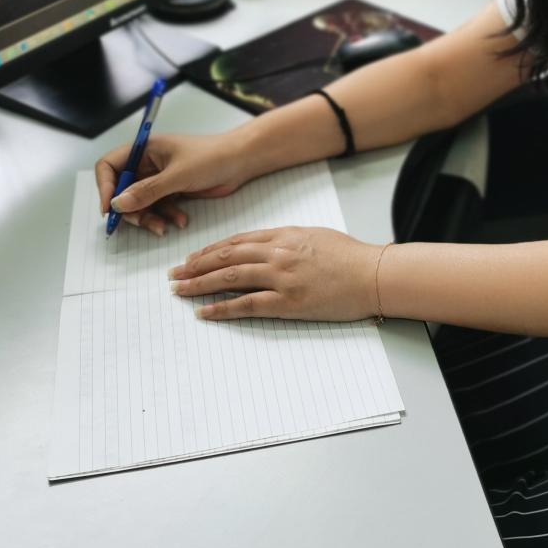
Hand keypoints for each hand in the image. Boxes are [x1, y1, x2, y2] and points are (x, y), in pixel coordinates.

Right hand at [94, 129, 252, 236]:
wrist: (241, 161)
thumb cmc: (211, 157)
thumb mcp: (177, 175)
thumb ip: (147, 191)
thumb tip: (117, 204)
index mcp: (144, 149)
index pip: (109, 166)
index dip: (105, 187)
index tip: (110, 209)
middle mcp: (148, 163)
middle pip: (123, 190)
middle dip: (131, 209)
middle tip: (143, 222)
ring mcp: (159, 178)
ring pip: (140, 203)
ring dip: (150, 217)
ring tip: (165, 226)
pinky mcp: (172, 190)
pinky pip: (158, 208)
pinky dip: (166, 216)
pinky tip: (181, 220)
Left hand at [168, 225, 382, 321]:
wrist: (372, 274)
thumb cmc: (350, 256)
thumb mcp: (316, 236)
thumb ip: (288, 240)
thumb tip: (267, 246)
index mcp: (284, 236)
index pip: (237, 240)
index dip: (210, 249)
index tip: (192, 257)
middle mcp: (277, 253)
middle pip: (226, 257)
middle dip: (195, 265)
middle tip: (174, 273)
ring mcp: (281, 277)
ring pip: (229, 277)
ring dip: (199, 284)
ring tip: (179, 290)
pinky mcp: (288, 302)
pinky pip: (246, 305)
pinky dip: (222, 308)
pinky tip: (204, 311)